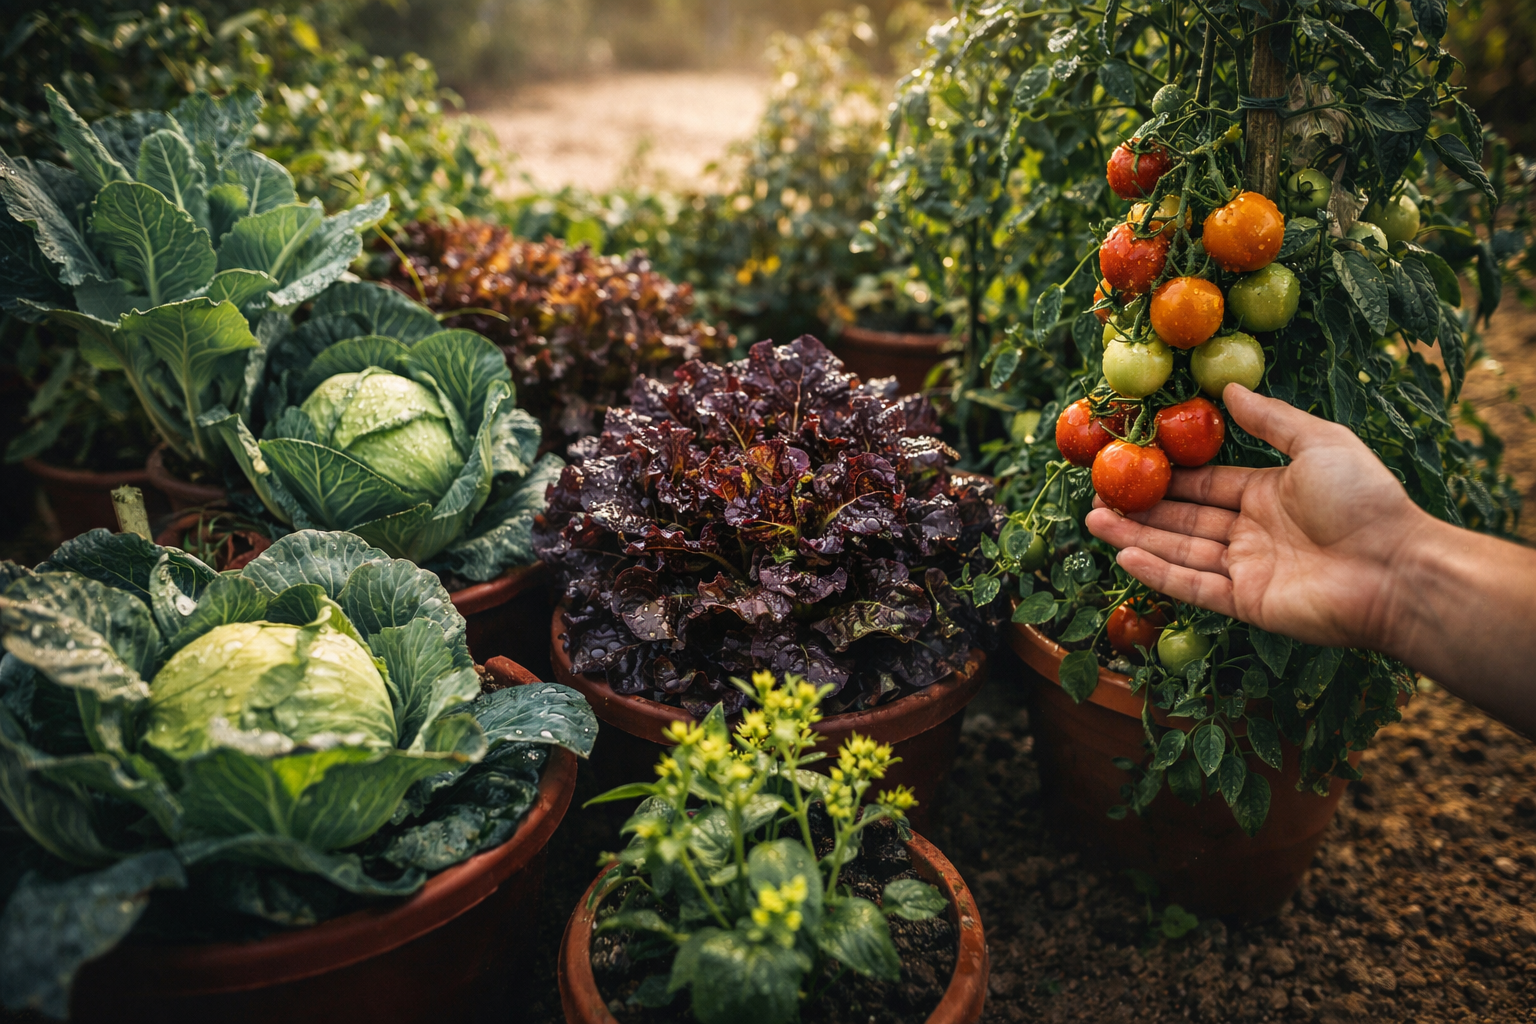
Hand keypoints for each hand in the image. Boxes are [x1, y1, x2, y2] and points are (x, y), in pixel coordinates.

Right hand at [1084, 383, 1427, 650]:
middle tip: (1096, 495)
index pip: (1206, 484)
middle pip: (1184, 518)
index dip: (1168, 475)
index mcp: (1268, 494)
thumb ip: (1271, 419)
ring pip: (1179, 550)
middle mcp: (1252, 532)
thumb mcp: (1319, 442)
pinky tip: (1124, 556)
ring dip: (1136, 537)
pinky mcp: (1245, 602)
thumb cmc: (1364, 500)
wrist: (1396, 569)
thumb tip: (1228, 390)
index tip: (1128, 463)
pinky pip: (1193, 585)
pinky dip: (1158, 573)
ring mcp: (1247, 569)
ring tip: (1093, 521)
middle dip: (1140, 507)